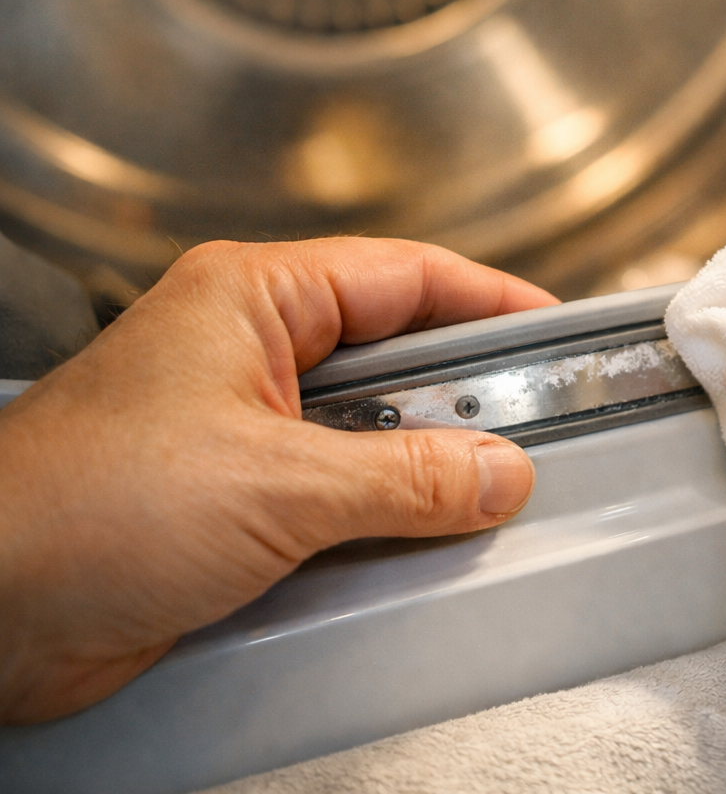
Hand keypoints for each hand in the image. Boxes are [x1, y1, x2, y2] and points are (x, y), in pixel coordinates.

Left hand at [0, 238, 556, 723]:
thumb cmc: (76, 510)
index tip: (554, 331)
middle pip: (395, 355)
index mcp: (250, 299)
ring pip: (371, 432)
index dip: (489, 301)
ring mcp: (241, 429)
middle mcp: (247, 354)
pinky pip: (338, 496)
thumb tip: (496, 472)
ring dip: (422, 469)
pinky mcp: (235, 502)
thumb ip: (407, 477)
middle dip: (463, 398)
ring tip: (479, 495)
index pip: (404, 275)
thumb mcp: (277, 485)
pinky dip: (382, 519)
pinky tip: (414, 544)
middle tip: (532, 429)